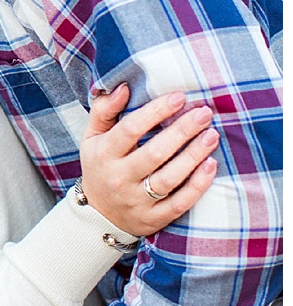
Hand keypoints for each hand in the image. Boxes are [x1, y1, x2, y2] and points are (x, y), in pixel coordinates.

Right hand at [79, 84, 218, 238]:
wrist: (98, 214)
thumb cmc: (100, 166)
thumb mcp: (92, 137)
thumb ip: (104, 111)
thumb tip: (124, 87)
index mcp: (103, 154)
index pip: (130, 129)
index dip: (156, 112)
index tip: (180, 97)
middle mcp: (119, 177)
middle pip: (154, 153)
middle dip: (182, 131)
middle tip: (204, 114)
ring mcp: (136, 200)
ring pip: (169, 178)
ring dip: (194, 156)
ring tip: (212, 135)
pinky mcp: (154, 218)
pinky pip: (180, 202)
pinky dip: (198, 185)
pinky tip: (211, 165)